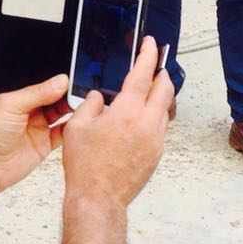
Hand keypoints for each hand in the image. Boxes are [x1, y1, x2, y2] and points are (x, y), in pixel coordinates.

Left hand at [0, 74, 72, 198]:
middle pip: (54, 97)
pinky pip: (63, 133)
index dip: (57, 81)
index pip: (42, 84)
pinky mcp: (45, 144)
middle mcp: (29, 110)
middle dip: (67, 93)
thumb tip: (60, 81)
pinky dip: (72, 127)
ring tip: (83, 102)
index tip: (72, 77)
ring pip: (61, 112)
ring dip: (72, 108)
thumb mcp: (11, 105)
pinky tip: (79, 120)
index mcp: (18, 96)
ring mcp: (37, 126)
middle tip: (81, 90)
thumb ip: (37, 93)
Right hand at [60, 35, 171, 209]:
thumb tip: (98, 98)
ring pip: (165, 108)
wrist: (98, 199)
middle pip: (165, 88)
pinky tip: (139, 119)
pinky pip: (160, 127)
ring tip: (146, 92)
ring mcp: (155, 140)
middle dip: (162, 72)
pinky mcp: (156, 154)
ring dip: (159, 95)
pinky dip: (154, 116)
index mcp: (127, 112)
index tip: (150, 44)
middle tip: (155, 64)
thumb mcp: (77, 127)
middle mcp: (147, 124)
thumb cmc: (86, 167)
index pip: (144, 74)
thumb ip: (90, 105)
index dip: (148, 55)